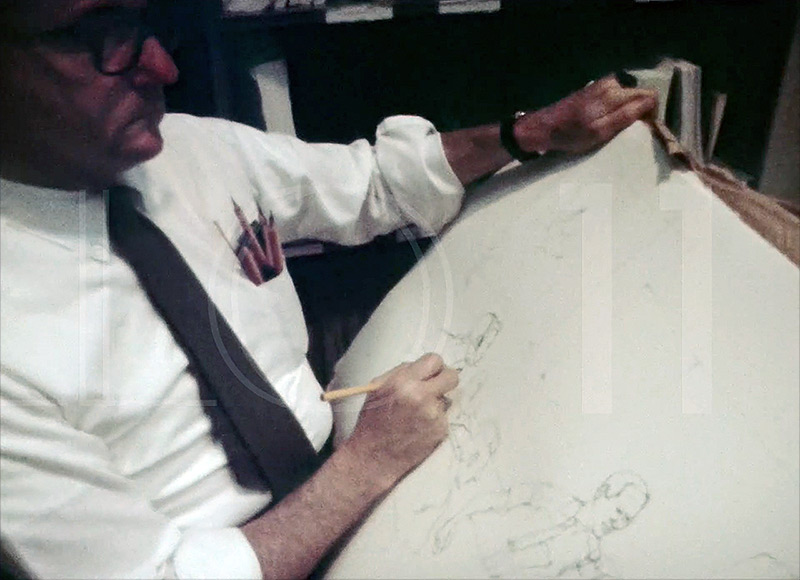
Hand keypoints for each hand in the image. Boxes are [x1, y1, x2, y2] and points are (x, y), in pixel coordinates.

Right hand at [342, 353, 458, 485]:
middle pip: (452, 377)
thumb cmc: (372, 422)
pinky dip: (434, 420)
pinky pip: (443, 417)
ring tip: (416, 415)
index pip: (435, 360)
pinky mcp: (441, 431)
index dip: (434, 367)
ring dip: (435, 403)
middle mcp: (422, 396)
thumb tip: (422, 367)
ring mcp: (434, 415)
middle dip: (445, 379)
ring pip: (446, 399)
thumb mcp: (378, 388)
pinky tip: (419, 428)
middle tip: (436, 387)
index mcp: (404, 382)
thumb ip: (401, 373)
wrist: (373, 457)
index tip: (431, 373)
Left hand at [515, 74, 657, 155]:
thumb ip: (626, 116)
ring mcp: (602, 84)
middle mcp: (611, 83)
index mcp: (614, 93)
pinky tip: (607, 121)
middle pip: (640, 95)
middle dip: (641, 112)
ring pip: (630, 96)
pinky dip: (618, 109)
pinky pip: (617, 97)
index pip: (650, 96)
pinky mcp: (595, 89)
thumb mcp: (599, 131)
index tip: (643, 129)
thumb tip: (650, 104)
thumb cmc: (570, 134)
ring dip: (628, 111)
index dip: (651, 114)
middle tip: (629, 132)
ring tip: (617, 128)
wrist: (543, 127)